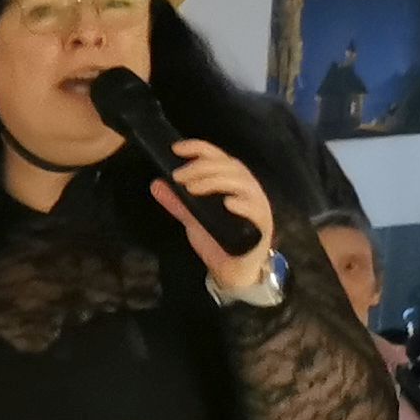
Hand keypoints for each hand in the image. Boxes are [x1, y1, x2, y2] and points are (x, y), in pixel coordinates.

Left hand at [151, 139, 278, 292]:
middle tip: (178, 176)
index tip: (177, 149)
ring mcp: (258, 205)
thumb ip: (177, 202)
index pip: (219, 157)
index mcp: (233, 182)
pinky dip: (242, 205)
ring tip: (193, 188)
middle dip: (202, 167)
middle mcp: (248, 189)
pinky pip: (256, 211)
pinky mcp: (263, 226)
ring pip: (243, 184)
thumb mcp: (193, 219)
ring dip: (216, 181)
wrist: (233, 271)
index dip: (200, 148)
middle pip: (230, 166)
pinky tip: (228, 203)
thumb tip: (156, 184)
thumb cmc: (217, 239)